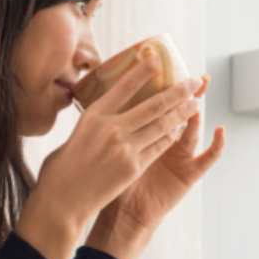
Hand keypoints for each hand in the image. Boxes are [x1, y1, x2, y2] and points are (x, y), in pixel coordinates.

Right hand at [17, 56, 203, 258]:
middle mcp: (112, 128)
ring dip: (182, 113)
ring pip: (162, 125)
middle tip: (193, 81)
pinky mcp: (134, 167)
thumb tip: (108, 115)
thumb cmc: (63, 168)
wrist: (62, 200)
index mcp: (94, 115)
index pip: (124, 86)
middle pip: (153, 105)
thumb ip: (96, 124)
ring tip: (195, 103)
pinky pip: (159, 147)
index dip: (144, 71)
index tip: (157, 58)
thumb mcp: (77, 134)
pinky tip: (180, 129)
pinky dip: (171, 136)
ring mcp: (125, 148)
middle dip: (178, 91)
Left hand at [96, 75, 225, 236]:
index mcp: (150, 135)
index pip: (160, 107)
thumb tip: (90, 107)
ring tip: (199, 96)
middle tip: (194, 75)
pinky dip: (217, 146)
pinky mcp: (190, 174)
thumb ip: (110, 131)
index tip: (167, 68)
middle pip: (180, 113)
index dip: (165, 89)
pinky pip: (208, 159)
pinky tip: (221, 131)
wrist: (124, 215)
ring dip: (196, 113)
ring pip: (192, 130)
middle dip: (187, 94)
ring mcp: (182, 158)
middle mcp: (170, 144)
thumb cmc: (114, 183)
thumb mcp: (111, 151)